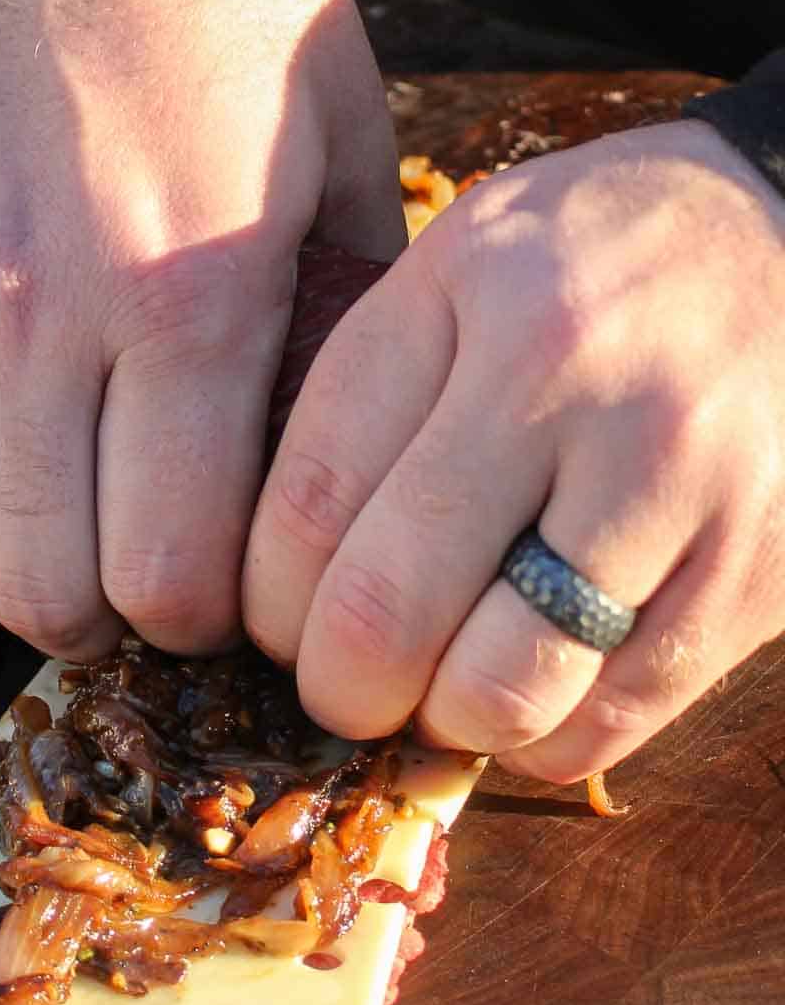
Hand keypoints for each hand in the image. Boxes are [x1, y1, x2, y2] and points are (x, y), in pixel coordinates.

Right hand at [0, 0, 403, 656]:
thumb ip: (350, 320)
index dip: (192, 619)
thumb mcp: (343, 147)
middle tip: (112, 587)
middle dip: (85, 618)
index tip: (205, 594)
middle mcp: (40, 302)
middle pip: (33, 581)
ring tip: (0, 535)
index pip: (169, 572)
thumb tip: (355, 456)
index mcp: (188, 296)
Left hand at [244, 119, 784, 780]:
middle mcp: (569, 375)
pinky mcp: (756, 570)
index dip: (267, 607)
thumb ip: (369, 394)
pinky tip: (540, 690)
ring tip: (450, 685)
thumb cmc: (601, 267)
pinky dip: (548, 739)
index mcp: (468, 286)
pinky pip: (609, 723)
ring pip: (499, 692)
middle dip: (341, 688)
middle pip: (385, 612)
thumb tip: (268, 581)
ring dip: (448, 722)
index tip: (280, 626)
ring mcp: (676, 477)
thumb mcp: (466, 265)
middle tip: (349, 685)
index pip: (306, 502)